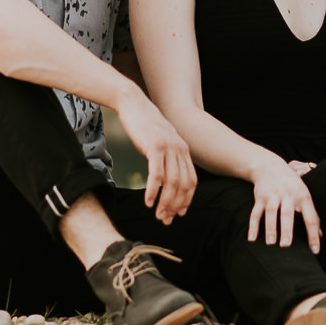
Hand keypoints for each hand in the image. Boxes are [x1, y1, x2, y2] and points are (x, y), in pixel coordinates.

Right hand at [115, 94, 196, 223]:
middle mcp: (180, 150)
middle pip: (183, 185)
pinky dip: (152, 190)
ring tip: (157, 215)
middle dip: (175, 205)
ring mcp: (168, 148)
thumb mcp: (161, 142)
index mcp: (184, 150)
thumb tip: (167, 177)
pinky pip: (156, 174)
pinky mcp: (155, 146)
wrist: (134, 104)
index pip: (191, 181)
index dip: (186, 200)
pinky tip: (147, 202)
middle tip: (165, 220)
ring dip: (165, 202)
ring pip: (171, 183)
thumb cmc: (145, 125)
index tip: (178, 213)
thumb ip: (168, 157)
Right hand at [247, 158, 320, 252]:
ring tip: (271, 242)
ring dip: (270, 228)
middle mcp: (288, 195)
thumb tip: (320, 235)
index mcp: (303, 197)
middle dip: (286, 229)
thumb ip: (311, 214)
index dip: (313, 234)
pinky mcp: (260, 197)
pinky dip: (253, 226)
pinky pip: (256, 212)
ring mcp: (273, 195)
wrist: (270, 166)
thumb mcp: (304, 194)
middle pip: (287, 213)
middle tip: (286, 245)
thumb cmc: (292, 184)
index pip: (311, 218)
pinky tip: (252, 238)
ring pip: (271, 212)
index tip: (315, 250)